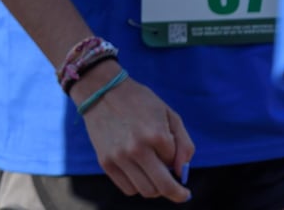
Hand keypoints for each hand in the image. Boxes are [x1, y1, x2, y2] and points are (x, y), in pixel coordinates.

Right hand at [77, 72, 193, 201]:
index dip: (174, 160)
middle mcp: (137, 149)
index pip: (175, 164)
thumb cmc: (139, 102)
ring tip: (154, 175)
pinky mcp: (105, 162)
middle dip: (176, 192)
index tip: (170, 154)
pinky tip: (137, 173)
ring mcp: (119, 157)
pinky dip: (137, 185)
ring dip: (155, 187)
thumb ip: (184, 144)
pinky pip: (128, 188)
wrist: (99, 90)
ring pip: (146, 191)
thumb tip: (181, 173)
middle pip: (164, 188)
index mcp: (156, 135)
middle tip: (180, 192)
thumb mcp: (169, 114)